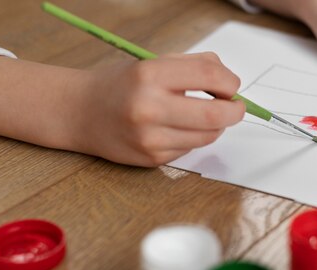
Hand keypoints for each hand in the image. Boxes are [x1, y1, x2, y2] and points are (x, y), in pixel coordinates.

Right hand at [77, 52, 244, 165]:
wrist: (80, 113)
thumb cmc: (122, 85)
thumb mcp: (152, 63)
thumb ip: (193, 67)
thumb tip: (230, 83)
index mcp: (150, 75)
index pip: (209, 77)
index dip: (230, 82)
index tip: (232, 86)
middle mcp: (149, 108)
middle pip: (215, 114)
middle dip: (235, 111)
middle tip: (236, 107)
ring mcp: (150, 138)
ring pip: (208, 136)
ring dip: (216, 126)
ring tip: (204, 115)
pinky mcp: (152, 159)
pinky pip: (190, 149)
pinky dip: (193, 138)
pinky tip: (177, 128)